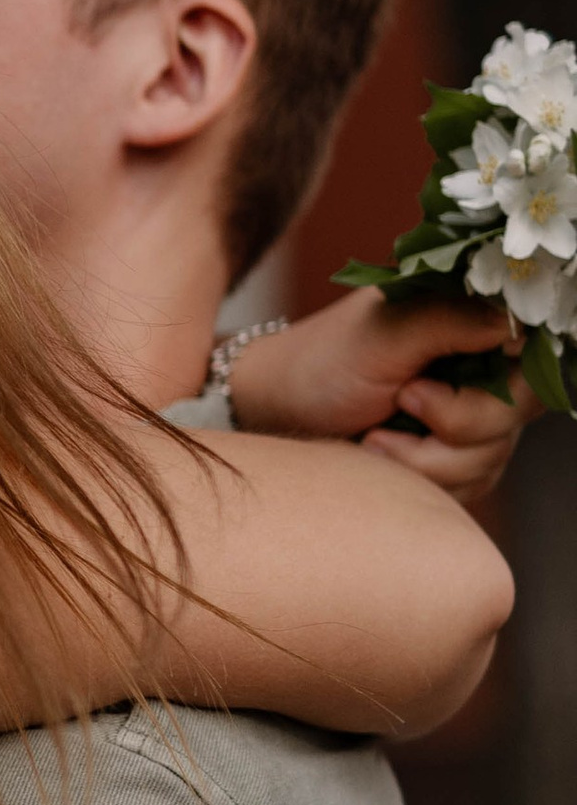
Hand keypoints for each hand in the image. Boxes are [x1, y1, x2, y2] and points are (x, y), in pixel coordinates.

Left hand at [229, 292, 530, 504]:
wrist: (273, 415)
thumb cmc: (318, 364)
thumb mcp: (381, 335)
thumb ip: (450, 321)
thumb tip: (513, 323)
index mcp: (468, 319)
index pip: (531, 351)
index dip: (500, 381)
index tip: (428, 387)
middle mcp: (479, 366)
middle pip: (516, 411)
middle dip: (456, 425)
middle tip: (399, 404)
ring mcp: (471, 415)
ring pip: (493, 455)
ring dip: (429, 460)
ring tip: (373, 441)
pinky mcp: (455, 458)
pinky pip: (471, 484)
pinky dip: (425, 481)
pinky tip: (381, 460)